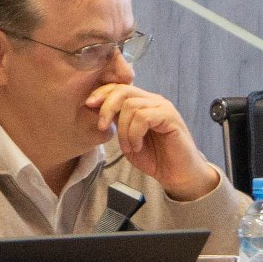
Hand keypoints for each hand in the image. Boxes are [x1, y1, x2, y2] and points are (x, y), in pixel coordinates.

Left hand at [85, 83, 218, 200]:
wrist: (175, 174)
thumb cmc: (152, 157)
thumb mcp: (125, 136)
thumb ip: (115, 121)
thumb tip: (93, 106)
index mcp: (141, 102)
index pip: (118, 87)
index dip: (101, 93)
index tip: (88, 105)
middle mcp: (152, 101)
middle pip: (123, 91)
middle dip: (106, 107)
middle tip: (101, 127)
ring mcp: (163, 107)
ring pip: (131, 105)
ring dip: (123, 129)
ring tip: (128, 146)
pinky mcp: (170, 117)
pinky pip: (143, 117)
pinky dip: (134, 133)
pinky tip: (137, 146)